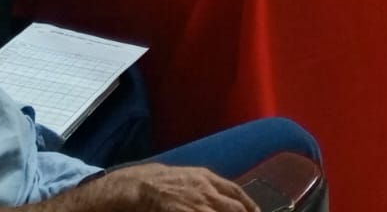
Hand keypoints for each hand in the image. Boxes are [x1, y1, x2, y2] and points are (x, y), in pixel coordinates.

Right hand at [66, 162, 256, 210]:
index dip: (251, 205)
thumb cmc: (160, 182)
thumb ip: (206, 187)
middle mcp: (205, 190)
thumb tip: (222, 198)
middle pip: (235, 208)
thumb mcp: (188, 178)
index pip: (237, 193)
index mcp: (207, 178)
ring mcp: (195, 203)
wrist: (135, 186)